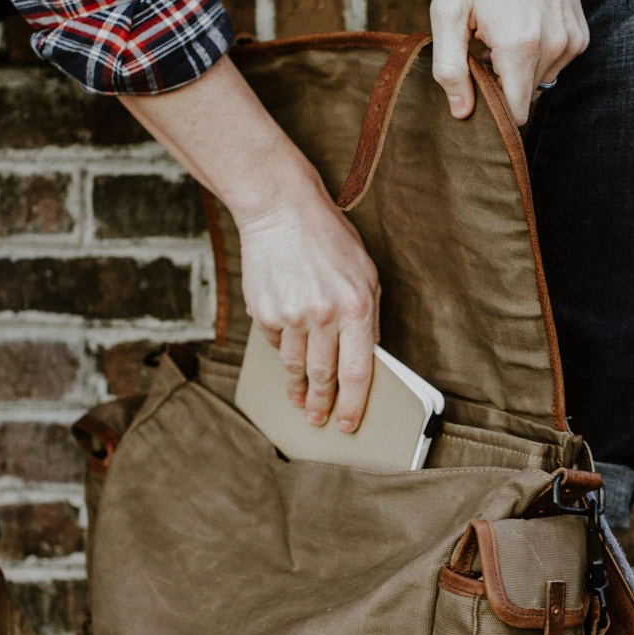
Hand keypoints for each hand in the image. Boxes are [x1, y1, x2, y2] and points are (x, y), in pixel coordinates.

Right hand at [235, 171, 380, 432]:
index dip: (353, 405)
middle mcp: (324, 315)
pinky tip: (287, 348)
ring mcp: (291, 315)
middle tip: (319, 419)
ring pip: (295, 367)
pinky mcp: (264, 311)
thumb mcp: (365, 273)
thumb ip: (368, 315)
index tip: (348, 424)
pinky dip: (283, 350)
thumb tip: (367, 356)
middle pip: (323, 376)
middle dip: (322, 404)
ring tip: (300, 401)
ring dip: (298, 389)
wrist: (281, 210)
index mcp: (356, 307)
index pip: (358, 372)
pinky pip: (276, 344)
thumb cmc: (329, 239)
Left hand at [429, 0, 589, 123]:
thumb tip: (462, 112)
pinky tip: (522, 26)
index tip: (477, 85)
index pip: (514, 114)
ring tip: (502, 33)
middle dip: (502, 83)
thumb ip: (450, 68)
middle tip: (484, 47)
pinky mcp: (579, 35)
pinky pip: (553, 66)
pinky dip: (536, 55)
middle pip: (524, 99)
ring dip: (518, 69)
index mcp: (519, 47)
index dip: (493, 108)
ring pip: (538, 83)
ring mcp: (570, 41)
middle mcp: (552, 48)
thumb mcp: (448, 11)